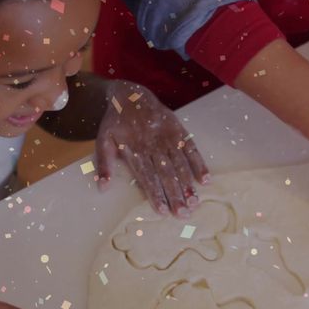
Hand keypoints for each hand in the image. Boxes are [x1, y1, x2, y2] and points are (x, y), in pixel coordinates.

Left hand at [95, 82, 208, 216]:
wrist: (131, 95)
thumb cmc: (116, 123)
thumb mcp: (103, 140)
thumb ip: (103, 164)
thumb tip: (103, 188)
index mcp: (135, 149)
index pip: (147, 175)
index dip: (155, 193)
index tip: (162, 210)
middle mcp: (153, 144)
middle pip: (166, 173)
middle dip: (175, 194)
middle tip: (183, 214)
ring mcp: (168, 137)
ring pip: (180, 164)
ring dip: (188, 184)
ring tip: (194, 202)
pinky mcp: (179, 130)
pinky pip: (191, 149)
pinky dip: (200, 164)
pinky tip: (206, 180)